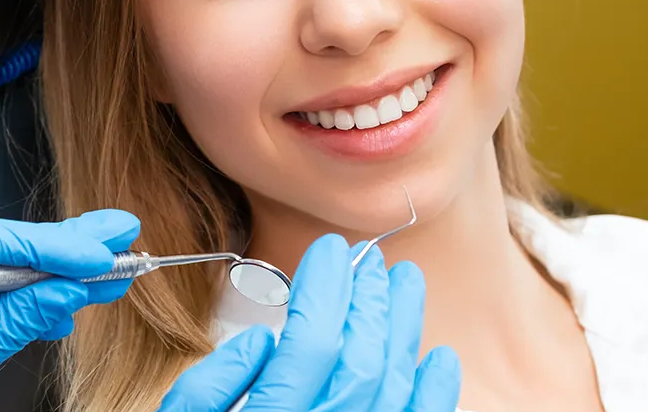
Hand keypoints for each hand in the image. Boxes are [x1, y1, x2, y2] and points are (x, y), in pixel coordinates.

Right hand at [157, 235, 461, 410]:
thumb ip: (210, 390)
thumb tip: (261, 343)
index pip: (312, 342)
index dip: (327, 288)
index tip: (330, 250)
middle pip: (361, 360)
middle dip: (368, 300)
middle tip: (370, 260)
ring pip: (395, 390)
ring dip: (405, 331)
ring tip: (407, 284)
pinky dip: (434, 396)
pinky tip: (437, 357)